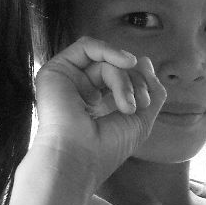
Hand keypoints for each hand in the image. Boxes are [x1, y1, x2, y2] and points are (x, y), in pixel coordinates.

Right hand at [31, 36, 166, 197]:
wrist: (79, 158)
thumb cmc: (107, 148)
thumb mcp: (141, 118)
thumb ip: (149, 89)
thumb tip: (144, 60)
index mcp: (95, 103)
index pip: (121, 78)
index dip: (140, 84)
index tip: (146, 103)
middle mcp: (79, 90)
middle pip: (115, 68)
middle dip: (135, 81)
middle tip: (139, 104)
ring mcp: (67, 79)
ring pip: (104, 61)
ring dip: (124, 78)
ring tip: (127, 104)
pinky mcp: (56, 70)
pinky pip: (86, 46)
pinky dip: (109, 51)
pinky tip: (126, 62)